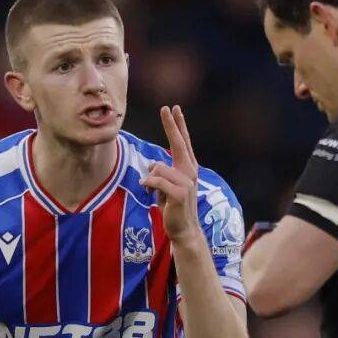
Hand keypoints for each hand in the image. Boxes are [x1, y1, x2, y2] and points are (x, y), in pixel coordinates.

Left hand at [142, 105, 199, 245]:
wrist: (184, 229)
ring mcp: (186, 181)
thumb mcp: (166, 187)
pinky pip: (155, 180)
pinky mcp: (179, 192)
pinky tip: (148, 192)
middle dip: (171, 124)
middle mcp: (190, 171)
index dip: (178, 125)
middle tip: (166, 107)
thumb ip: (161, 173)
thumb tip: (152, 164)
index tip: (173, 108)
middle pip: (178, 142)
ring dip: (150, 180)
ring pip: (157, 167)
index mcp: (188, 168)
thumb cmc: (173, 207)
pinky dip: (148, 185)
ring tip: (156, 193)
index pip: (182, 142)